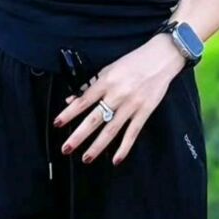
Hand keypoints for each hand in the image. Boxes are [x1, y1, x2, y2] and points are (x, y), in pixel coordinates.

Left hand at [52, 35, 184, 165]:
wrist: (161, 58)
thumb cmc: (133, 62)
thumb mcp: (110, 68)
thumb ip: (92, 84)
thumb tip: (73, 98)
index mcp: (107, 81)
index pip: (84, 99)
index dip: (70, 112)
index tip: (58, 123)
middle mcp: (117, 94)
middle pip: (95, 118)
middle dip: (79, 135)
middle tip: (66, 148)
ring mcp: (131, 105)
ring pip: (111, 129)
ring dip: (97, 146)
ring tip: (86, 158)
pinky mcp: (144, 112)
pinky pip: (132, 133)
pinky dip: (124, 148)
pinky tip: (116, 159)